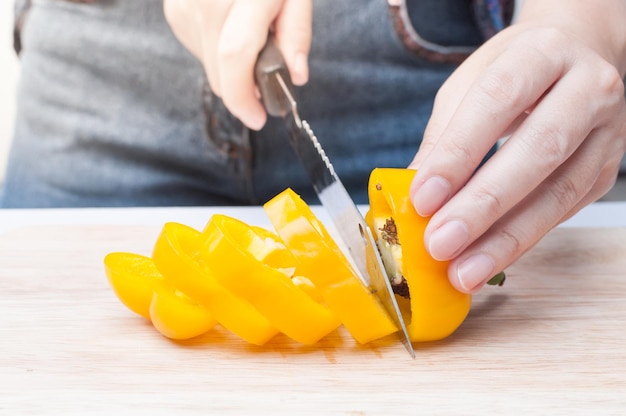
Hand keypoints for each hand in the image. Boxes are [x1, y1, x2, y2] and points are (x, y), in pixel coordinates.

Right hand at [163, 0, 311, 129]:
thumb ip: (296, 32)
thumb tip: (296, 76)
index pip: (236, 55)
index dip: (244, 97)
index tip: (259, 117)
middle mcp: (207, 1)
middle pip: (219, 69)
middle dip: (242, 91)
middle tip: (262, 88)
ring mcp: (184, 6)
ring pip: (209, 65)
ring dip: (232, 69)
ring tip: (248, 40)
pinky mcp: (174, 12)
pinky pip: (199, 50)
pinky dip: (218, 53)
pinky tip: (229, 30)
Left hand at [408, 0, 625, 293]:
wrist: (576, 58)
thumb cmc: (513, 71)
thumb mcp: (470, 85)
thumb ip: (444, 134)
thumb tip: (411, 192)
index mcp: (543, 52)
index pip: (498, 101)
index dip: (459, 152)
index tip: (422, 197)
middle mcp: (587, 88)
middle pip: (538, 150)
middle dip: (484, 204)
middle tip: (440, 242)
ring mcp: (606, 133)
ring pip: (558, 193)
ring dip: (505, 239)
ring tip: (462, 270)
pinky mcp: (604, 172)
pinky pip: (562, 213)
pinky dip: (520, 241)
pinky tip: (486, 261)